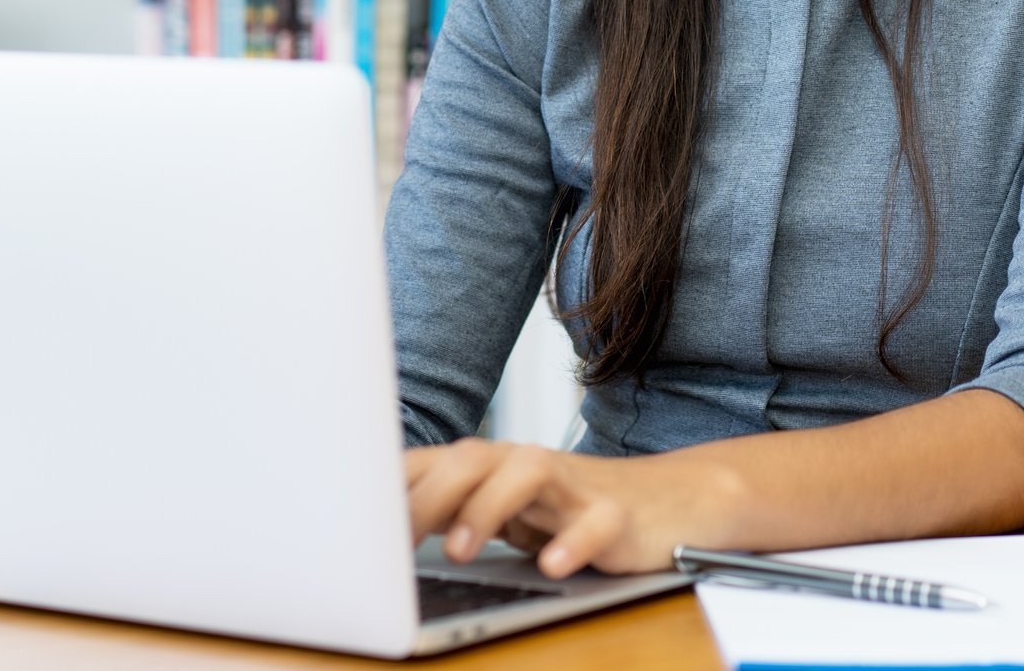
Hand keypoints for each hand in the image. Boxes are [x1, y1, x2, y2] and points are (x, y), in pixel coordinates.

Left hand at [404, 438, 732, 579]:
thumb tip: (379, 534)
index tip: (354, 526)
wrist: (669, 502)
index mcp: (495, 465)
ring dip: (488, 509)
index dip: (393, 489)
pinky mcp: (616, 515)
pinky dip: (572, 542)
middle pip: (474, 458)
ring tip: (463, 552)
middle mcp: (528, 466)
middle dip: (431, 495)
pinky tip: (552, 564)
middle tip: (397, 542)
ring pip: (527, 474)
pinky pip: (595, 522)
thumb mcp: (505, 511)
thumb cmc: (570, 509)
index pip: (435, 462)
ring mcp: (573, 487)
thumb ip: (452, 512)